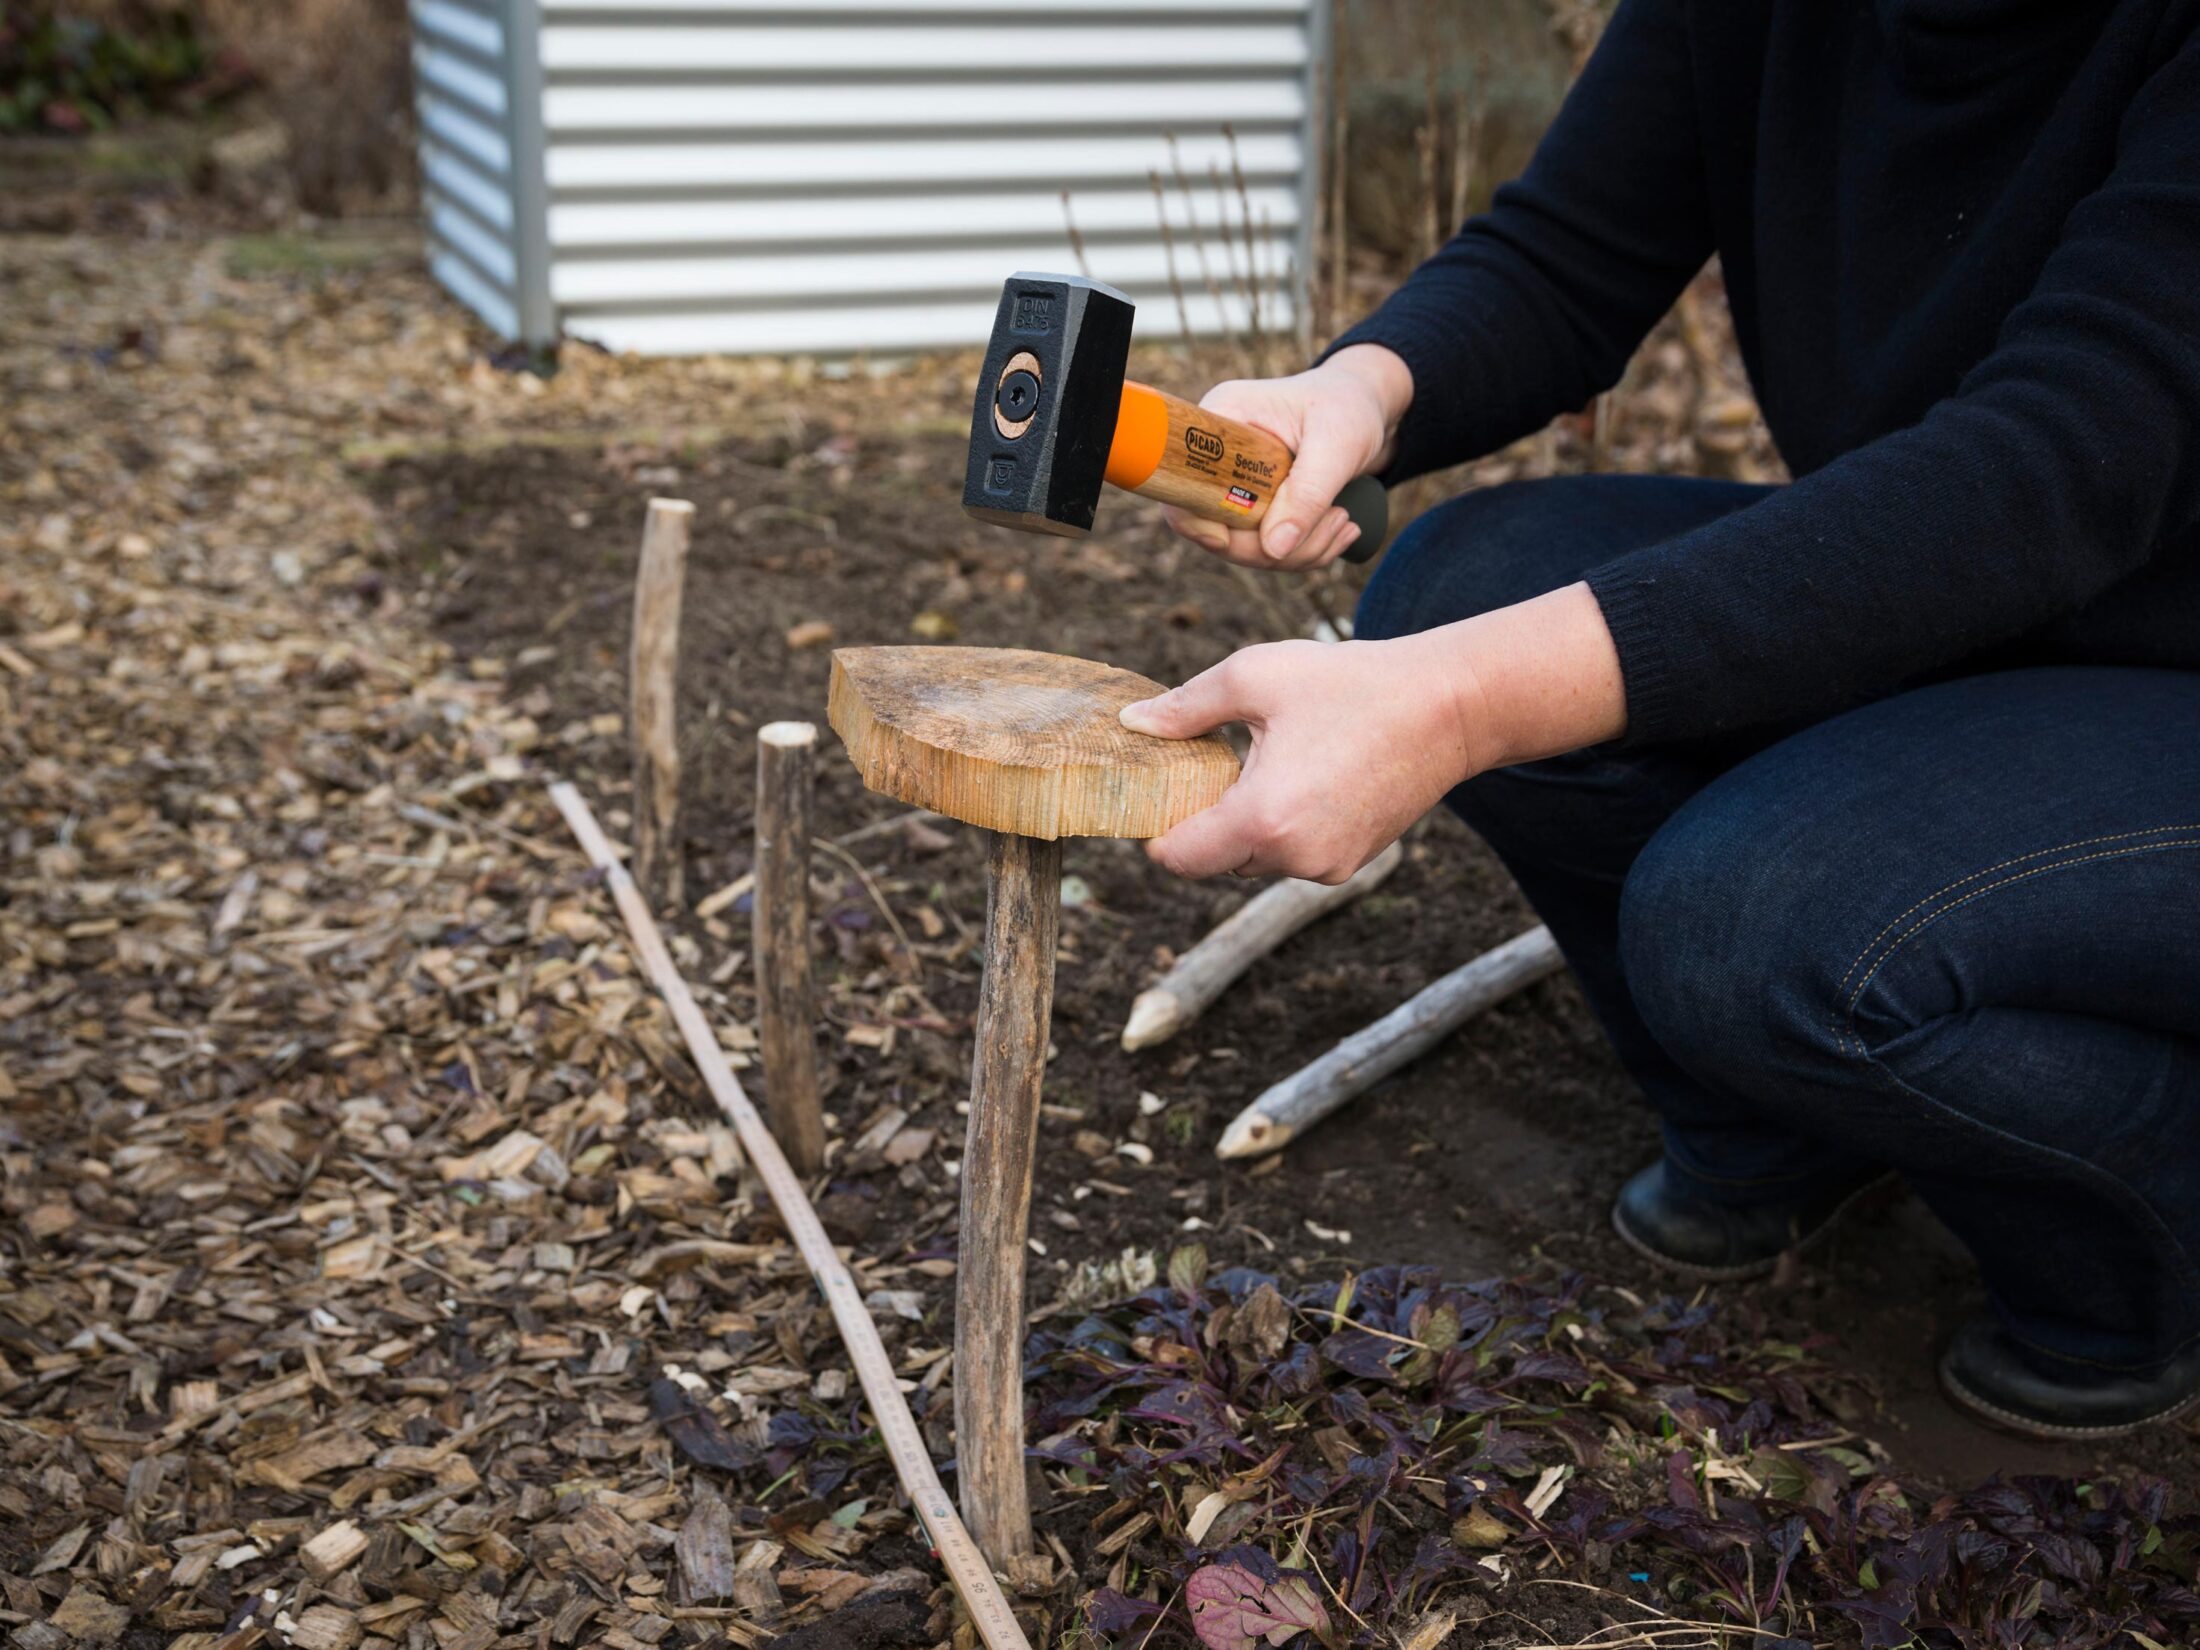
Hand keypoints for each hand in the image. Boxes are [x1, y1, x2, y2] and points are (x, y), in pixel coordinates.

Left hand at [1123, 584, 1630, 880]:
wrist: (1448, 707)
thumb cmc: (1351, 684)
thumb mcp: (1256, 676)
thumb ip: (1185, 707)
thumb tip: (1132, 723)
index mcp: (1263, 818)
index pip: (1177, 858)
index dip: (1157, 830)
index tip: (1159, 792)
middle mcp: (1295, 858)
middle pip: (1214, 860)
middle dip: (1205, 820)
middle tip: (1217, 762)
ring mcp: (1329, 867)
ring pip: (1255, 859)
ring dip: (1247, 824)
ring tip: (1269, 764)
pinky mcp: (1353, 864)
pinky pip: (1294, 856)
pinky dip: (1285, 827)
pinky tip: (1306, 777)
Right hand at [1165, 344, 1412, 569]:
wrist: (1367, 405)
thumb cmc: (1350, 406)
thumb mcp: (1337, 444)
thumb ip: (1308, 494)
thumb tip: (1274, 550)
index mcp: (1222, 420)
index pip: (1182, 478)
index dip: (1195, 518)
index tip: (1229, 540)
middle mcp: (1219, 454)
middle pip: (1213, 526)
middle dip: (1272, 547)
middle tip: (1336, 522)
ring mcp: (1235, 483)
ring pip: (1244, 546)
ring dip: (1299, 552)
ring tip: (1345, 522)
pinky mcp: (1256, 506)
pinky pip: (1266, 548)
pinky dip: (1305, 550)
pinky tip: (1342, 527)